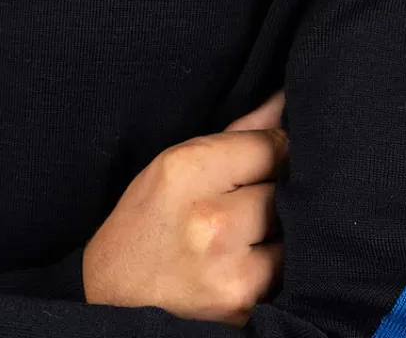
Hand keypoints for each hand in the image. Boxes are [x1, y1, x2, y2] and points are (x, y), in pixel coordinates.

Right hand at [82, 90, 286, 327]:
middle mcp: (210, 222)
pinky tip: (251, 256)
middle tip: (256, 193)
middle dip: (278, 189)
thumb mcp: (176, 163)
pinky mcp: (243, 305)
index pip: (269, 147)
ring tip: (252, 227)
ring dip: (282, 229)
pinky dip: (276, 262)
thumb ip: (237, 134)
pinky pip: (285, 272)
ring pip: (292, 233)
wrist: (114, 294)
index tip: (273, 153)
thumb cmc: (148, 218)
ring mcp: (229, 270)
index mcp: (186, 172)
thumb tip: (285, 100)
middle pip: (284, 189)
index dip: (279, 148)